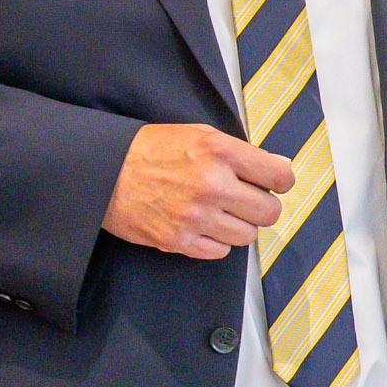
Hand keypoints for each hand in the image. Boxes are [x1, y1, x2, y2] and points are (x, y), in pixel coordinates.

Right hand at [105, 124, 289, 258]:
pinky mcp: (180, 240)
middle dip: (262, 207)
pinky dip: (216, 241)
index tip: (276, 184)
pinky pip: (221, 251)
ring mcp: (196, 216)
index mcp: (220, 152)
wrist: (105, 172)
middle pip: (269, 212)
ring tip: (218, 212)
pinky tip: (202, 225)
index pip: (279, 176)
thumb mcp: (200, 135)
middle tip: (246, 200)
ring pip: (247, 236)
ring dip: (238, 225)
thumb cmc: (151, 151)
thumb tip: (280, 168)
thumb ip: (242, 153)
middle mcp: (212, 184)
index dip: (282, 181)